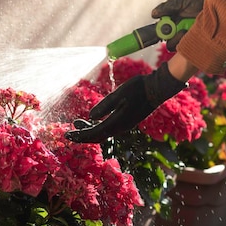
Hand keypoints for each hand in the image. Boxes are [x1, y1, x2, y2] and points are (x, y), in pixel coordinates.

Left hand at [65, 62, 187, 143]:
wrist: (157, 89)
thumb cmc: (138, 88)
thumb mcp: (119, 94)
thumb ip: (105, 106)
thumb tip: (91, 116)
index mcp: (117, 122)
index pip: (94, 133)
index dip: (80, 135)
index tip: (67, 134)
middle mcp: (120, 127)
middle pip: (97, 136)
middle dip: (82, 135)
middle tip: (69, 132)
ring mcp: (124, 125)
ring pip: (103, 132)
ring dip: (89, 130)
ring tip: (77, 123)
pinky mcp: (127, 121)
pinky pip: (108, 128)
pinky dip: (97, 126)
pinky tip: (93, 120)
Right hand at [151, 0, 216, 50]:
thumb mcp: (183, 0)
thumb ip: (168, 7)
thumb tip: (153, 14)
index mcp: (176, 19)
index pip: (164, 30)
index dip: (161, 31)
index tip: (162, 31)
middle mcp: (182, 28)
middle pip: (170, 41)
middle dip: (171, 37)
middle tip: (177, 30)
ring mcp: (191, 34)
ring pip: (178, 45)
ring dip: (180, 39)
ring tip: (187, 30)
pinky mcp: (199, 39)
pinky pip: (190, 46)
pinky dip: (190, 41)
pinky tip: (195, 32)